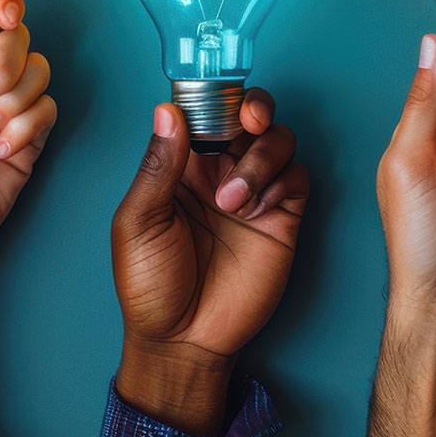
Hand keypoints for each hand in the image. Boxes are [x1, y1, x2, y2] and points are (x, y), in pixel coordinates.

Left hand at [111, 91, 307, 434]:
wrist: (184, 340)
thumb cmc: (149, 286)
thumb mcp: (138, 223)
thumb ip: (158, 167)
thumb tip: (168, 110)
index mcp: (179, 165)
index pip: (203, 112)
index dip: (213, 97)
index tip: (214, 99)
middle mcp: (219, 171)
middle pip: (249, 115)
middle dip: (254, 107)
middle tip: (248, 120)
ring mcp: (254, 192)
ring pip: (278, 140)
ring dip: (262, 158)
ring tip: (234, 201)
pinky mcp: (283, 217)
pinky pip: (297, 178)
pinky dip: (282, 181)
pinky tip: (258, 210)